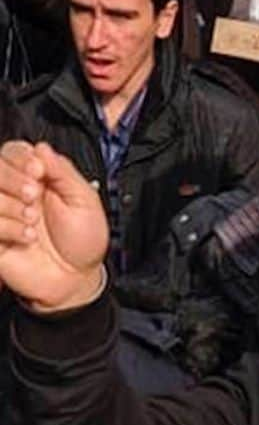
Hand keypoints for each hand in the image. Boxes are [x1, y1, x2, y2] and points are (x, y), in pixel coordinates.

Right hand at [0, 141, 108, 313]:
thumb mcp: (84, 200)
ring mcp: (2, 215)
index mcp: (38, 178)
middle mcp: (14, 193)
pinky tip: (27, 237)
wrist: (78, 277)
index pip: (14, 151)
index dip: (20, 157)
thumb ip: (63, 172)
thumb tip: (41, 147)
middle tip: (34, 195)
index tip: (38, 171)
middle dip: (12, 179)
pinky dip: (6, 228)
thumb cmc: (84, 237)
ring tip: (34, 222)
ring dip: (10, 206)